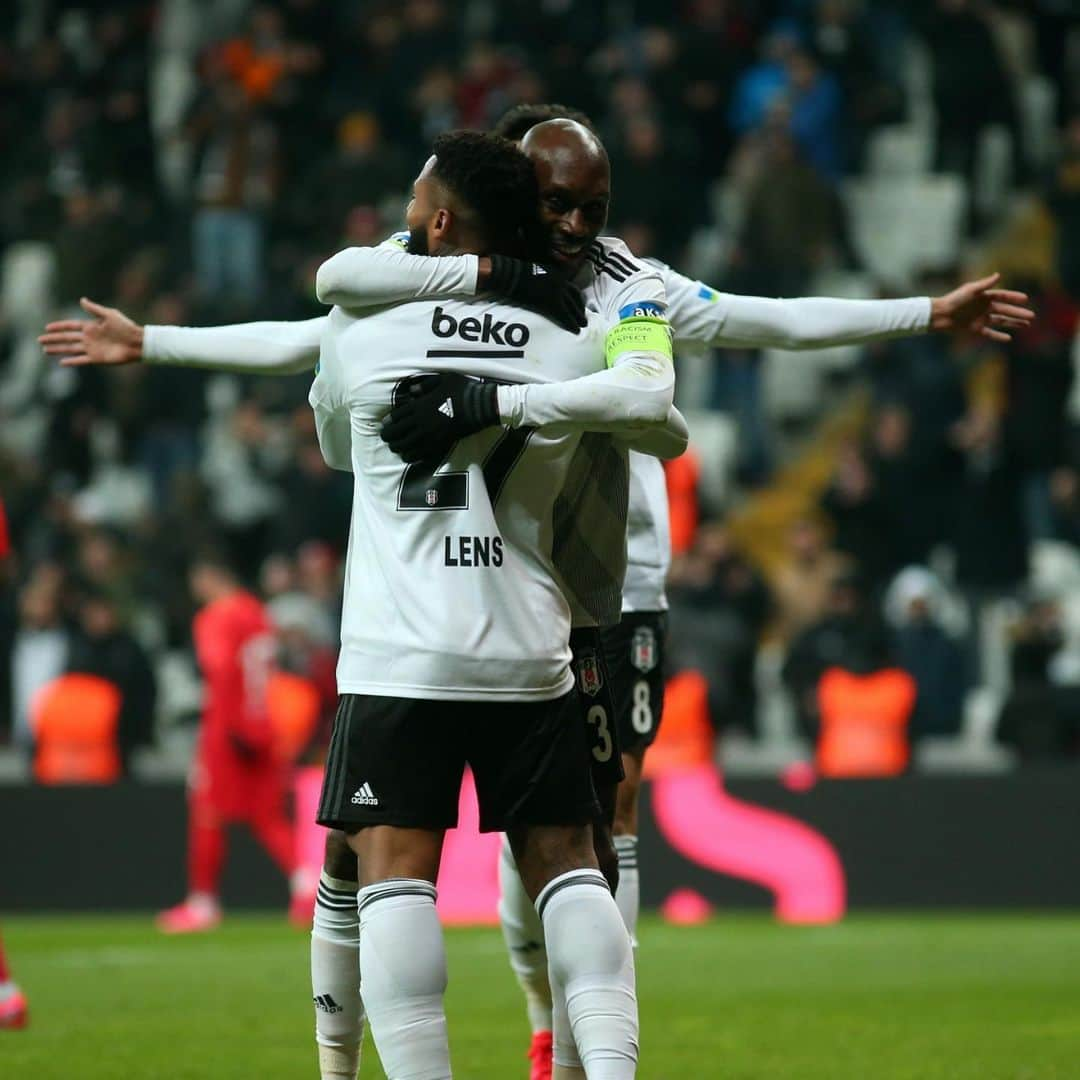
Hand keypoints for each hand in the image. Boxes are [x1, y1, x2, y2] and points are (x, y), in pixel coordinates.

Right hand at [38, 297, 144, 365]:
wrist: (137, 343)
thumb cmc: (126, 327)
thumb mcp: (110, 315)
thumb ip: (94, 309)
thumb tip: (81, 299)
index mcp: (91, 326)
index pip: (70, 326)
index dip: (59, 327)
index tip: (47, 327)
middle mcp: (89, 337)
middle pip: (67, 338)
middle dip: (53, 339)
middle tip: (39, 340)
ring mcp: (92, 348)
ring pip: (71, 349)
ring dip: (58, 349)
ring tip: (45, 350)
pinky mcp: (97, 358)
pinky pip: (81, 360)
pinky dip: (72, 361)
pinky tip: (61, 362)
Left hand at [380, 372, 499, 462]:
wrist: (481, 406)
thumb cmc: (463, 390)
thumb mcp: (443, 379)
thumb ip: (425, 385)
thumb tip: (412, 391)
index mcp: (420, 405)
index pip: (396, 416)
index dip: (387, 422)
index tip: (384, 425)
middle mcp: (422, 421)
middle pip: (397, 433)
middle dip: (388, 436)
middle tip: (386, 438)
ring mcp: (430, 435)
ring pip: (406, 446)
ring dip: (398, 447)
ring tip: (395, 448)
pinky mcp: (440, 444)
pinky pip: (420, 454)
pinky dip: (411, 456)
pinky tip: (408, 456)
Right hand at [484, 255, 585, 332]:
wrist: (510, 275)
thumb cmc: (516, 275)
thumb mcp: (535, 274)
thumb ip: (543, 281)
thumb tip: (543, 291)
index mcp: (556, 275)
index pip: (572, 288)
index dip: (578, 300)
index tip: (581, 307)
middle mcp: (560, 282)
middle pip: (575, 298)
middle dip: (580, 310)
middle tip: (584, 320)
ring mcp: (557, 292)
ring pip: (572, 307)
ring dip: (578, 317)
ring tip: (582, 326)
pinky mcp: (551, 303)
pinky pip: (564, 315)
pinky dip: (570, 323)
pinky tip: (575, 330)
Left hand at [930, 273, 1033, 342]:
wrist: (939, 315)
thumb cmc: (954, 300)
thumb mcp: (970, 290)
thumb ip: (984, 284)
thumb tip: (999, 275)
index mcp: (984, 296)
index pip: (1003, 296)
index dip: (1014, 298)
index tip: (1026, 299)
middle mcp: (984, 307)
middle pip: (1005, 310)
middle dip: (1019, 313)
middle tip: (1032, 316)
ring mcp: (980, 319)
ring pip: (1001, 321)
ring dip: (1013, 323)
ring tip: (1026, 325)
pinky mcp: (975, 329)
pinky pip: (990, 333)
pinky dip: (998, 336)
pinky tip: (1009, 338)